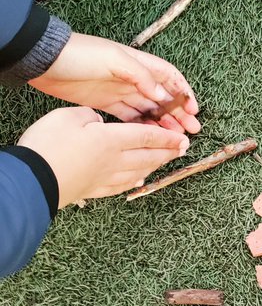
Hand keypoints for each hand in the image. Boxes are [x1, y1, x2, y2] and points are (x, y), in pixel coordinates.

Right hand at [18, 107, 188, 206]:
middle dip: (167, 152)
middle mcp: (114, 160)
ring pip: (138, 171)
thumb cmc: (50, 145)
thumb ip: (90, 116)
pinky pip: (121, 185)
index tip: (183, 138)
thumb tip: (100, 121)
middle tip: (183, 149)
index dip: (167, 137)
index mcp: (111, 139)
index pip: (147, 136)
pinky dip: (134, 181)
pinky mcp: (93, 189)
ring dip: (155, 165)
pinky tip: (138, 179)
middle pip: (148, 155)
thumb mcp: (69, 116)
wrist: (34, 179)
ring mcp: (105, 177)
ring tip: (165, 161)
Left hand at [28, 32, 200, 133]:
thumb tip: (162, 94)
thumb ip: (140, 76)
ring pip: (148, 109)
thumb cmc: (80, 55)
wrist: (44, 61)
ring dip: (163, 123)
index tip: (193, 110)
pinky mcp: (105, 104)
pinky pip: (130, 117)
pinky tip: (150, 138)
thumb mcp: (113, 60)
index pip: (169, 77)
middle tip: (190, 131)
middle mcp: (132, 78)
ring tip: (175, 138)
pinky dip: (142, 126)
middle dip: (178, 113)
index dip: (183, 92)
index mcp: (137, 63)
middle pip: (162, 97)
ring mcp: (119, 91)